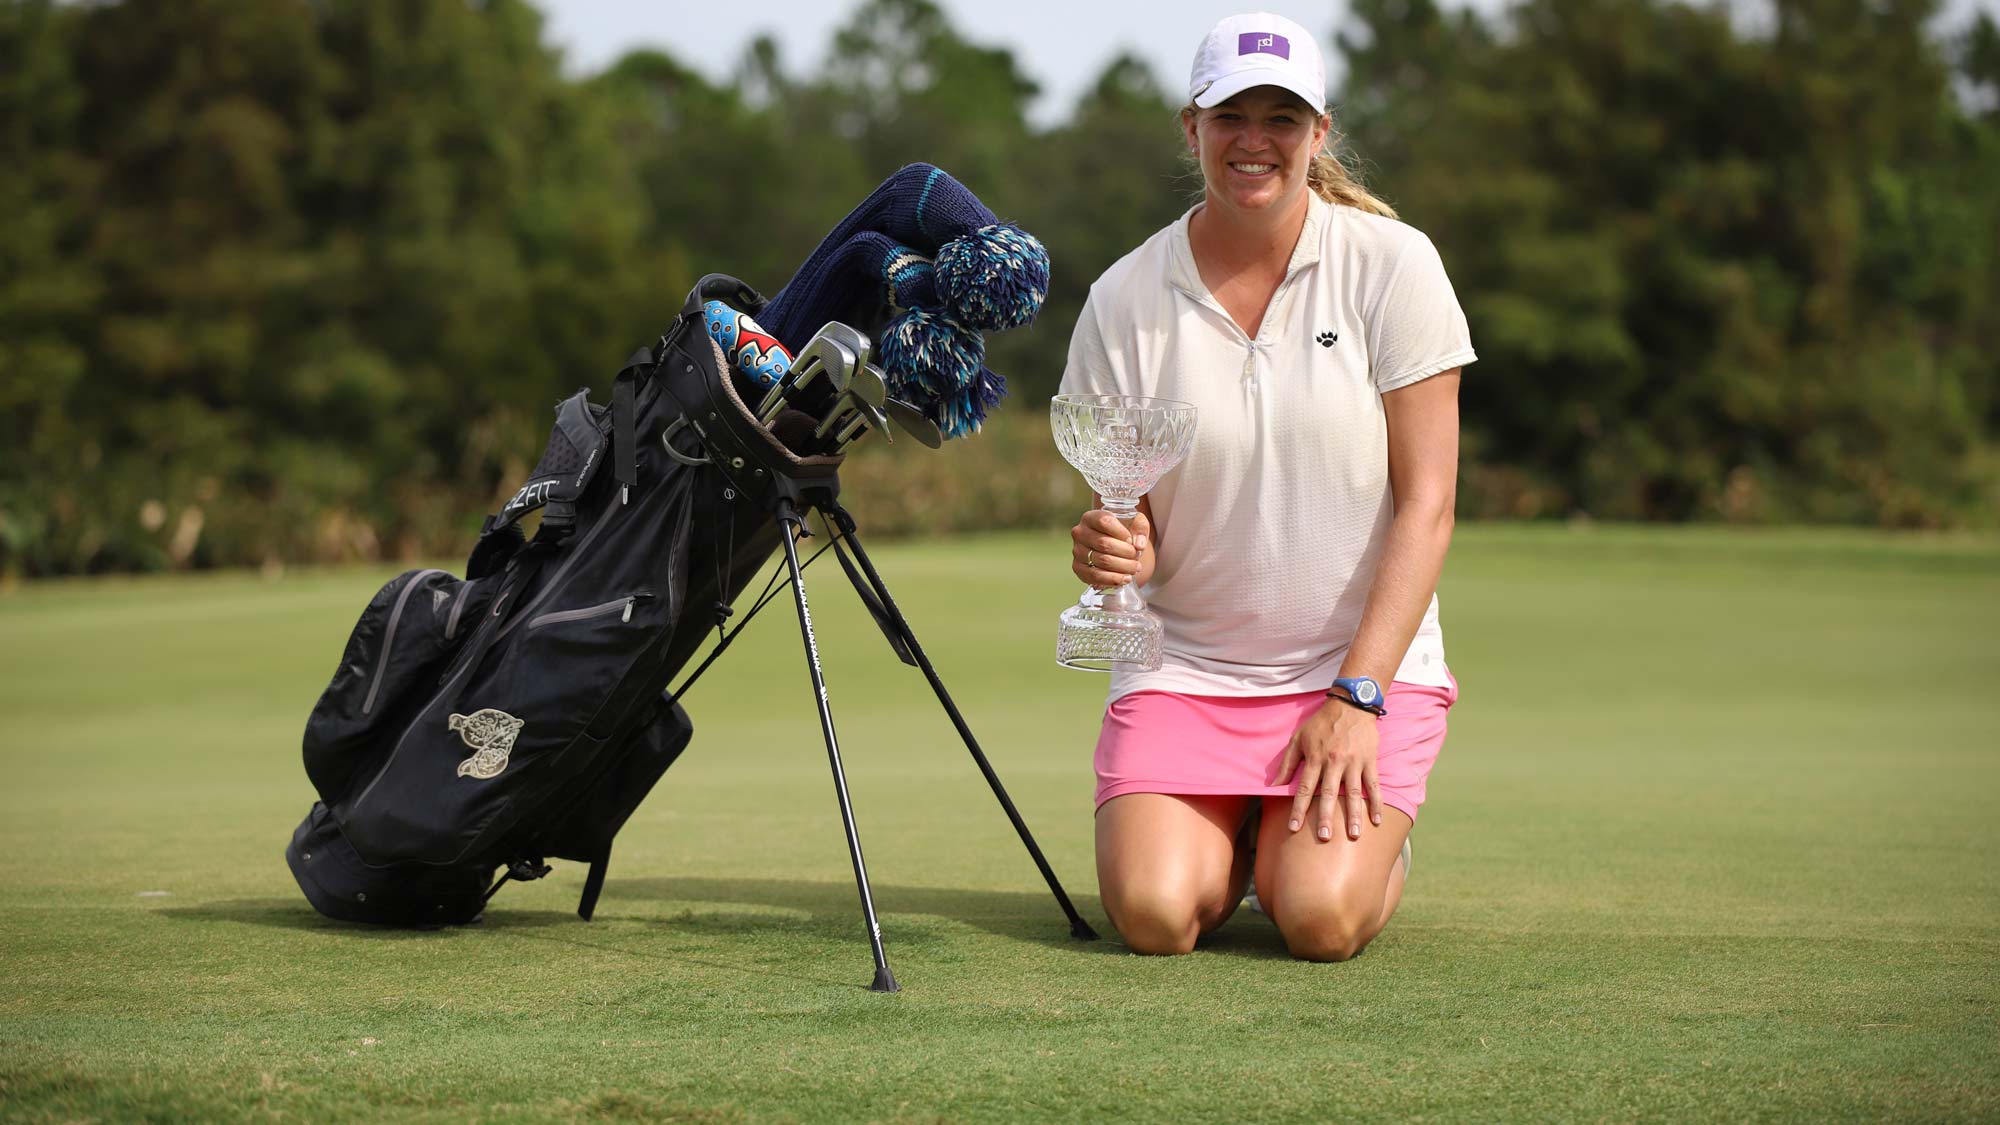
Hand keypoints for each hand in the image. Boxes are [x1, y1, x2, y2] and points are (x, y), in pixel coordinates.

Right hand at [1070, 508, 1151, 588]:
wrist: (1111, 544)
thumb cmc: (1121, 531)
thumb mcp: (1134, 522)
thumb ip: (1140, 527)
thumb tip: (1139, 545)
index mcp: (1091, 517)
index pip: (1105, 522)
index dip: (1122, 533)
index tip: (1132, 540)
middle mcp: (1080, 533)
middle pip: (1104, 544)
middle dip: (1126, 552)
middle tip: (1137, 557)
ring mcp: (1077, 551)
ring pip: (1102, 561)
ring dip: (1123, 567)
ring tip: (1135, 568)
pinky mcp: (1078, 568)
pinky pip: (1095, 576)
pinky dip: (1112, 579)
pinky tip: (1125, 579)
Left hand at [1277, 700, 1382, 840]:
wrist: (1350, 705)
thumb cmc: (1321, 723)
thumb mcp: (1298, 738)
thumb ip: (1287, 763)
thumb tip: (1274, 785)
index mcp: (1315, 758)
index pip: (1305, 788)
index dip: (1299, 809)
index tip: (1293, 828)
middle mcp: (1334, 762)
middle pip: (1329, 794)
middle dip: (1326, 817)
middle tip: (1325, 837)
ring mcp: (1354, 762)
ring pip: (1353, 793)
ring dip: (1354, 815)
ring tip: (1354, 835)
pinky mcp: (1370, 761)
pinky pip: (1374, 785)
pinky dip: (1377, 803)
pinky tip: (1376, 820)